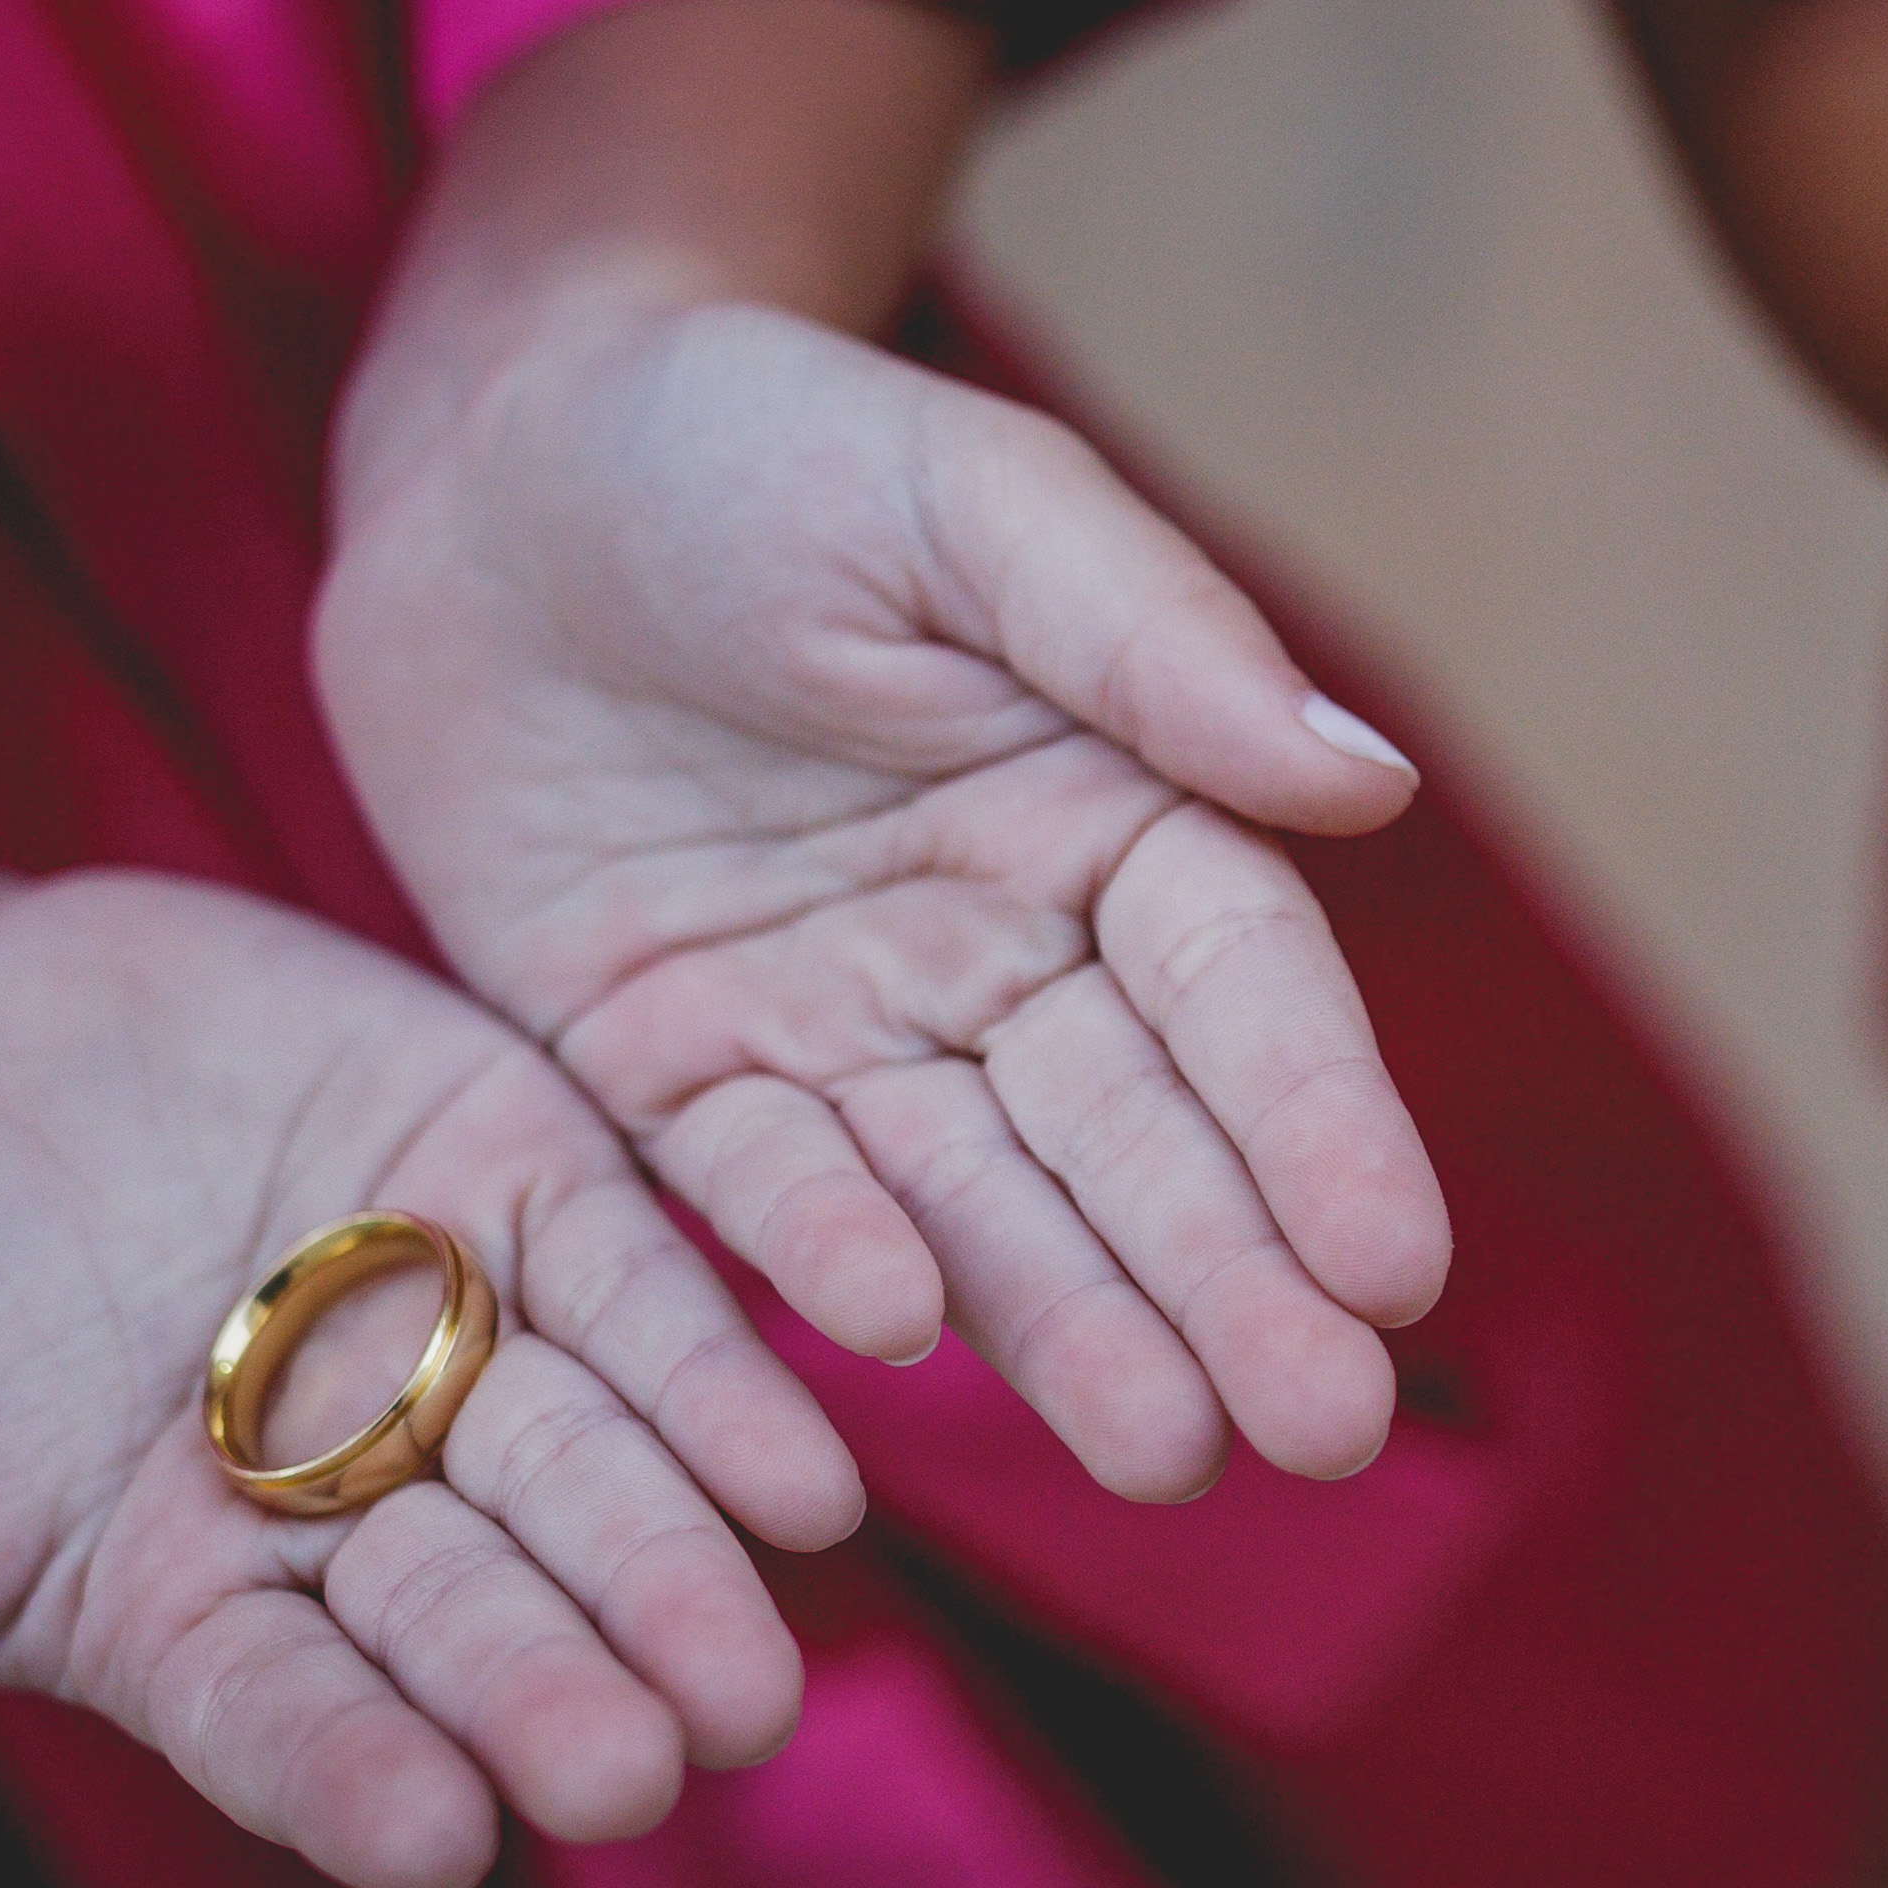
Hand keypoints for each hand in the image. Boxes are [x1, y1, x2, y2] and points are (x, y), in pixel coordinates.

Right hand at [0, 870, 866, 1887]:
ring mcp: (454, 1344)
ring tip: (755, 1670)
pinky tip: (811, 1476)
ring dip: (675, 1561)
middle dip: (561, 1685)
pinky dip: (729, 1373)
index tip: (440, 1838)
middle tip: (652, 1771)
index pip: (297, 1724)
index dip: (365, 1774)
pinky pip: (645, 1284)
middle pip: (476, 1613)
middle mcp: (360, 1506)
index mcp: (202, 1620)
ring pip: (590, 1468)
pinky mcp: (524, 1177)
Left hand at [315, 295, 1445, 1497]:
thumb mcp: (963, 493)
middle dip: (1232, 1288)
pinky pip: (757, 1189)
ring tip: (1168, 1455)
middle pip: (1138, 1141)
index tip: (1396, 1267)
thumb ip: (1150, 634)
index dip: (1322, 1130)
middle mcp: (1008, 945)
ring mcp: (845, 1025)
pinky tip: (900, 1343)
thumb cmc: (755, 432)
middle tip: (1317, 1431)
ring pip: (980, 1205)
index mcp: (1123, 808)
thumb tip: (1364, 776)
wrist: (491, 451)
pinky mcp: (673, 1072)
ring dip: (1076, 1332)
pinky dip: (826, 1261)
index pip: (1247, 998)